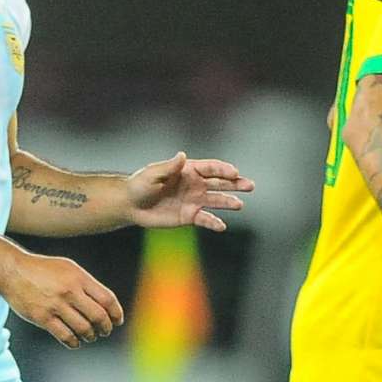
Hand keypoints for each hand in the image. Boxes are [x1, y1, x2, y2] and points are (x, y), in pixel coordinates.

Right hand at [0, 253, 123, 348]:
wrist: (12, 271)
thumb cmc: (42, 270)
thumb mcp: (68, 268)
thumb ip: (86, 284)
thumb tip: (105, 304)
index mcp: (79, 277)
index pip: (107, 299)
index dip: (116, 313)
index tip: (117, 321)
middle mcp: (69, 291)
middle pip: (98, 316)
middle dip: (105, 328)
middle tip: (104, 332)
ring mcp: (55, 305)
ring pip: (83, 329)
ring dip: (90, 336)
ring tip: (89, 336)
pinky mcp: (43, 318)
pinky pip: (65, 336)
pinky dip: (74, 342)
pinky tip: (75, 341)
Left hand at [126, 151, 253, 231]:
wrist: (131, 205)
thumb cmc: (140, 185)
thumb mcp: (153, 173)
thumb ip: (169, 167)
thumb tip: (182, 155)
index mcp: (188, 170)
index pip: (211, 168)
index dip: (223, 170)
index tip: (234, 172)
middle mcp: (195, 184)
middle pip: (220, 183)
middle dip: (235, 184)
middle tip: (250, 186)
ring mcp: (194, 201)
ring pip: (216, 201)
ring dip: (229, 202)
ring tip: (239, 205)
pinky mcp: (189, 216)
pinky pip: (205, 219)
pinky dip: (214, 223)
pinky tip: (221, 226)